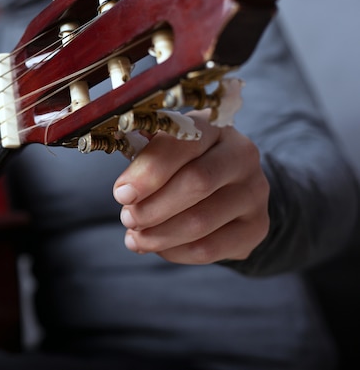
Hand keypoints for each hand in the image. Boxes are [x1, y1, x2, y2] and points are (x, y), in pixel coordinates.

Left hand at [113, 109, 269, 263]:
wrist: (226, 187)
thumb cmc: (183, 164)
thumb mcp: (165, 149)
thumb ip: (145, 161)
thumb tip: (125, 190)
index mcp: (214, 127)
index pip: (183, 144)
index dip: (149, 172)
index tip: (122, 193)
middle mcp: (242, 155)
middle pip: (196, 182)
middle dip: (152, 207)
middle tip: (128, 218)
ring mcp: (255, 192)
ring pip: (200, 221)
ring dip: (159, 234)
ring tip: (135, 237)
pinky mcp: (257, 227)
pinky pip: (210, 248)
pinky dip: (175, 251)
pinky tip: (159, 246)